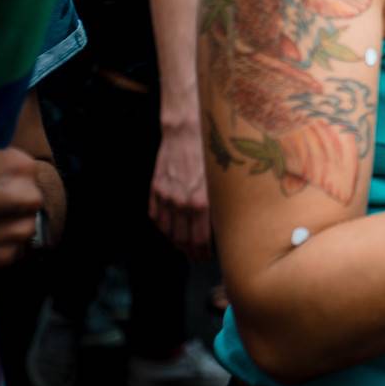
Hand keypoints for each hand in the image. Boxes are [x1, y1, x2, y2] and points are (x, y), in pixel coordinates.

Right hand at [149, 114, 210, 257]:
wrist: (187, 128)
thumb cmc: (213, 149)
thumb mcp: (224, 178)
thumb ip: (222, 202)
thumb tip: (229, 223)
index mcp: (201, 202)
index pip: (200, 240)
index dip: (203, 252)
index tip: (207, 257)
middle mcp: (182, 203)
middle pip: (183, 240)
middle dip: (191, 252)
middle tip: (198, 257)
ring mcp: (166, 196)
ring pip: (167, 231)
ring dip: (176, 242)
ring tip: (185, 248)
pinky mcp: (156, 188)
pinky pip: (156, 216)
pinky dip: (162, 227)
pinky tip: (170, 230)